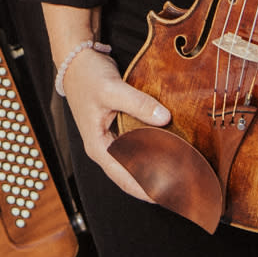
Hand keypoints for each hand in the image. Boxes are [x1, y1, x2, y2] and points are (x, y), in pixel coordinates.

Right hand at [58, 47, 170, 202]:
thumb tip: (165, 118)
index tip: (168, 197)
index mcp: (98, 146)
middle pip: (131, 175)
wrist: (76, 59)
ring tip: (179, 174)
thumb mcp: (112, 89)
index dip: (146, 190)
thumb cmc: (87, 76)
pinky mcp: (118, 126)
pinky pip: (137, 144)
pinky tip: (168, 148)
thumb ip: (138, 104)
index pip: (124, 178)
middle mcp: (104, 146)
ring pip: (135, 161)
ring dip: (154, 168)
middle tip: (181, 188)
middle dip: (154, 184)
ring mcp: (111, 137)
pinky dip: (152, 148)